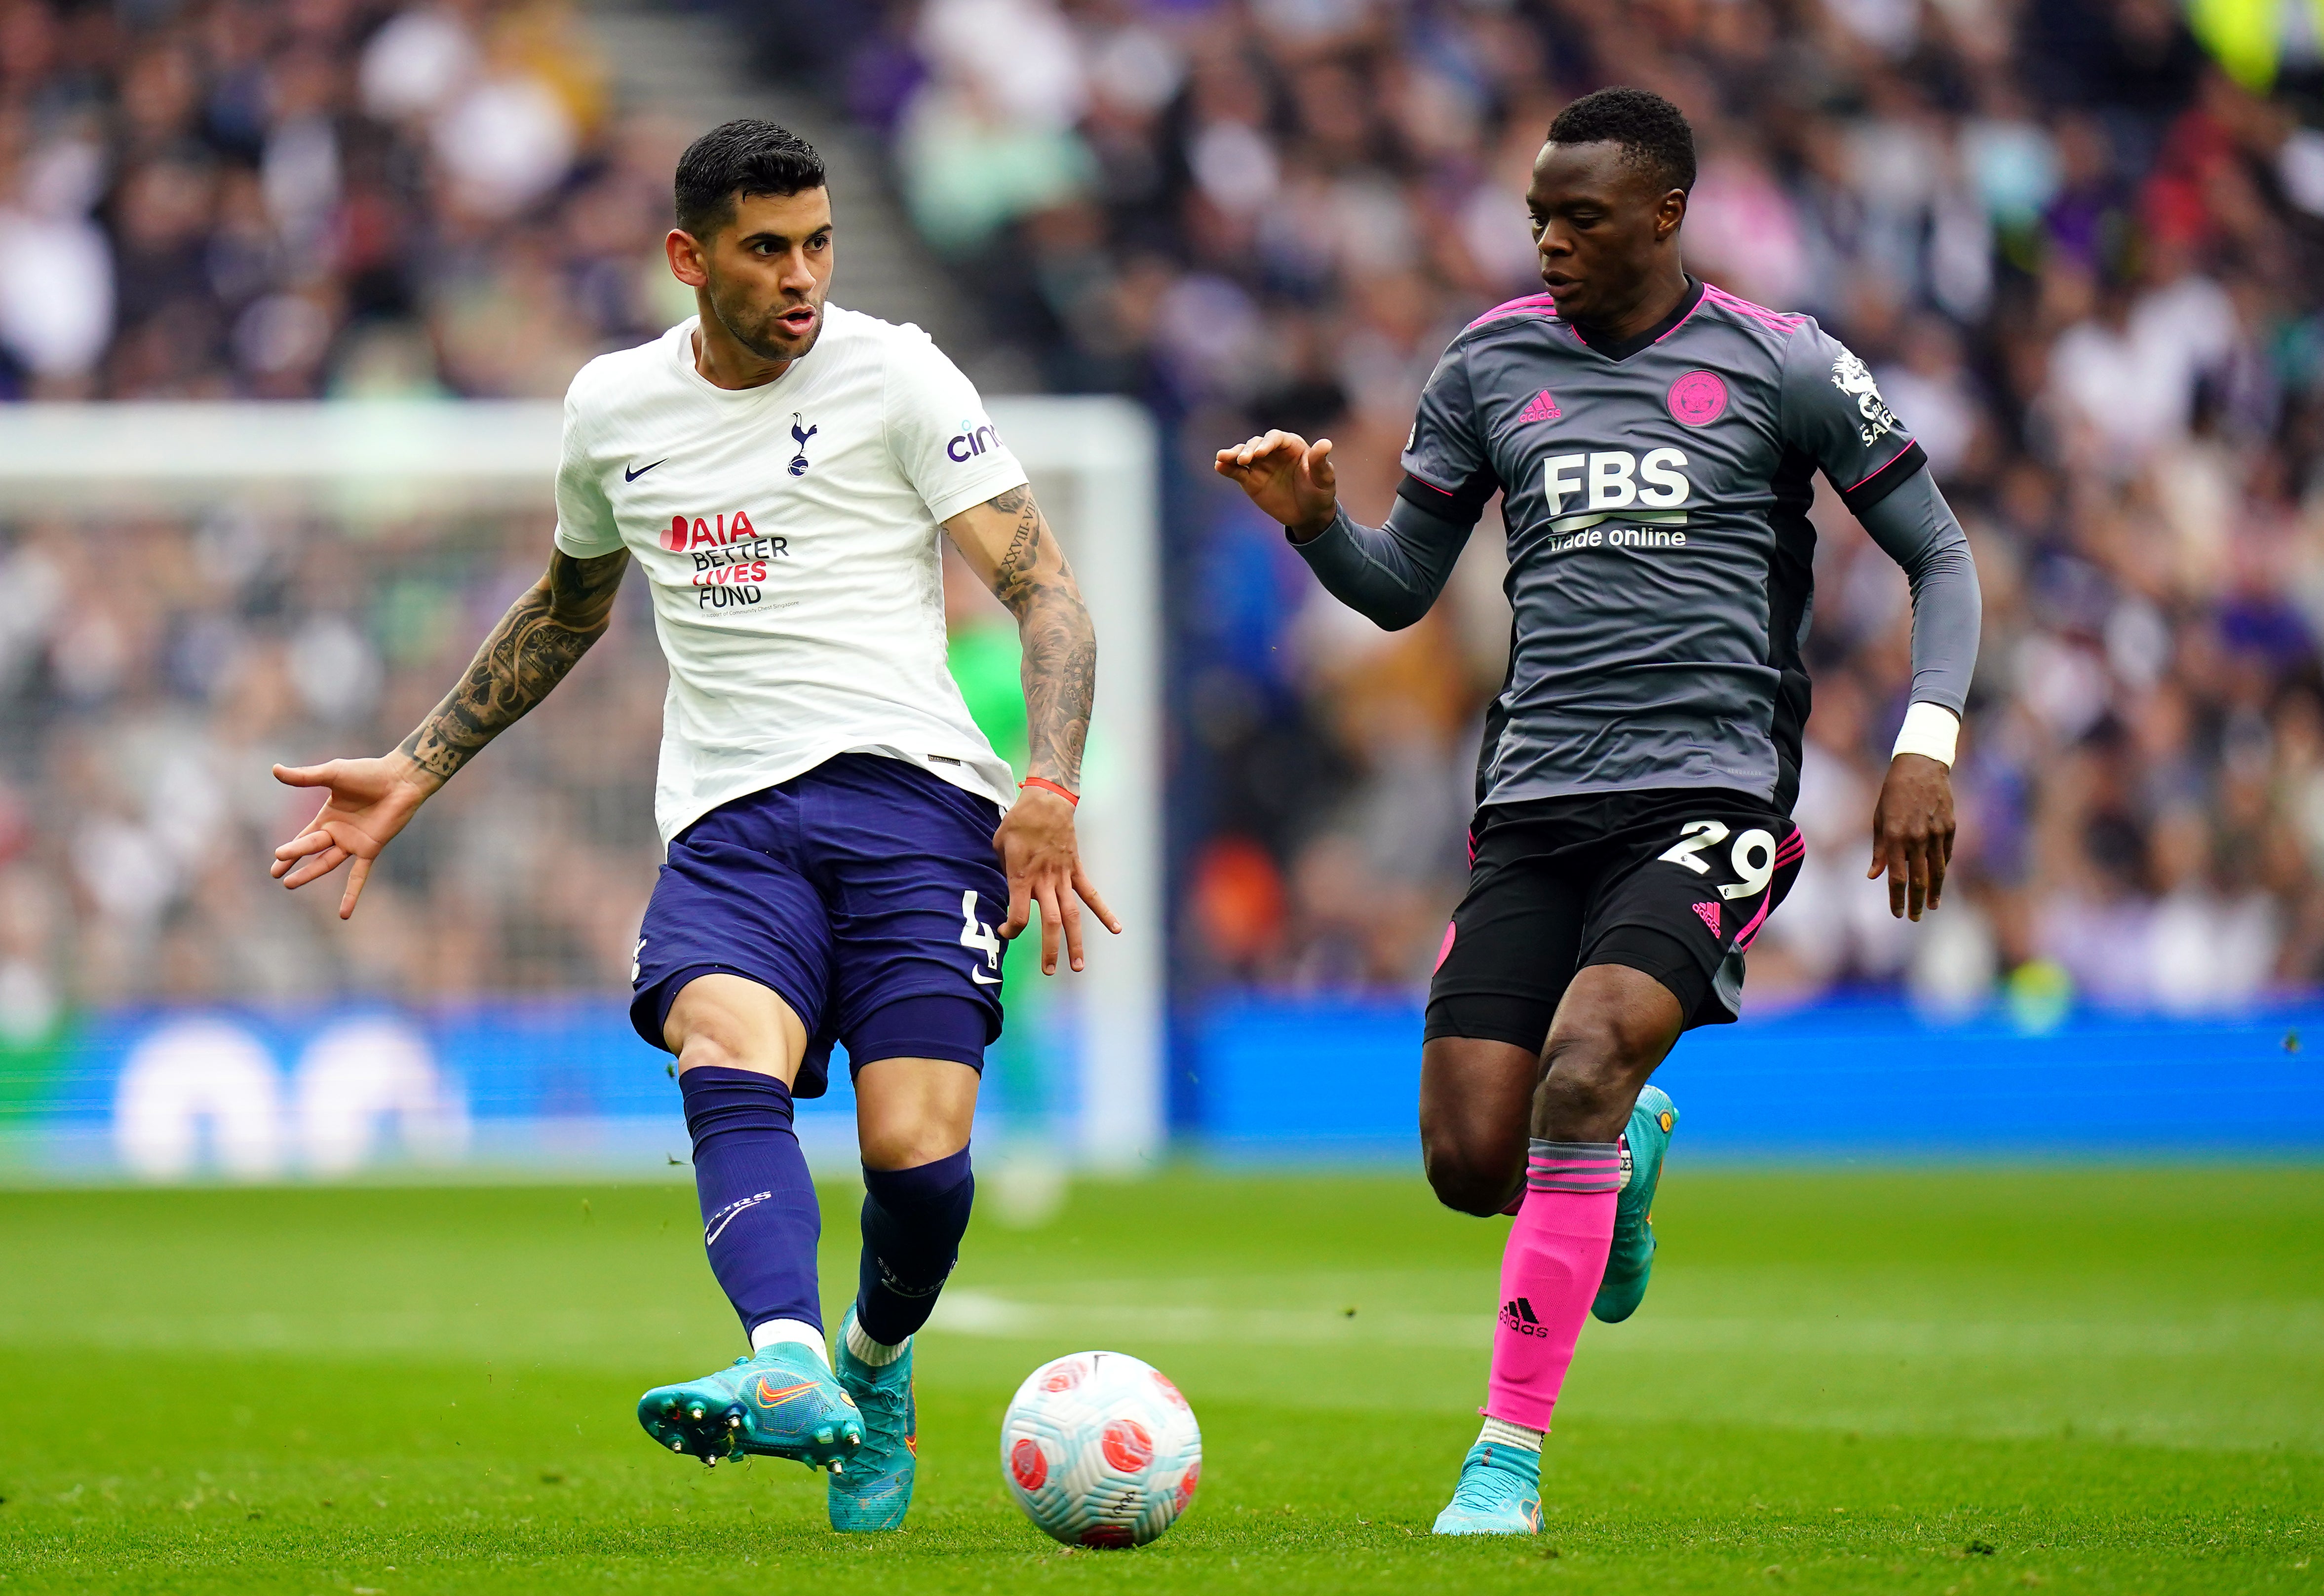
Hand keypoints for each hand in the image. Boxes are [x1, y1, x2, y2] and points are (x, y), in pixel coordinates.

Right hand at [270, 755, 436, 919]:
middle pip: (312, 849)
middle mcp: (340, 832)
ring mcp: (355, 843)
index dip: (289, 849)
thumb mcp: (332, 774)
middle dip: (293, 859)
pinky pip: (360, 875)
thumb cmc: (369, 773)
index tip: (275, 858)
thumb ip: (304, 777)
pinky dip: (351, 894)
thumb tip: (274, 769)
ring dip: (310, 873)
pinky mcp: (371, 849)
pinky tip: (344, 914)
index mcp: (329, 817)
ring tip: (289, 884)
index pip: (304, 836)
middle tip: (275, 873)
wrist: (400, 779)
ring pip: (328, 863)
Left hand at [992, 785, 1121, 973]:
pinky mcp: (1076, 870)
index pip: (1018, 915)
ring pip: (1072, 915)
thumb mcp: (1000, 845)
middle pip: (1050, 922)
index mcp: (1022, 878)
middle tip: (1048, 971)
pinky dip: (1104, 912)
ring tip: (1079, 966)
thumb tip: (1004, 887)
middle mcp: (1045, 882)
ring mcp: (1063, 877)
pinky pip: (1091, 894)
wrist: (1047, 800)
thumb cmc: (1018, 823)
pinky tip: (1116, 929)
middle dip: (1050, 949)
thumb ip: (1002, 870)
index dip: (1011, 929)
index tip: (1005, 932)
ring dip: (1076, 941)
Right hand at [1214, 429, 1338, 539]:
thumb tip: (1325, 443)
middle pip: (1256, 444)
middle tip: (1243, 460)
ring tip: (1222, 458)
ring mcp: (1259, 465)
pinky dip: (1227, 468)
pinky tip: (1218, 466)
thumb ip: (1320, 462)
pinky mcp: (1250, 480)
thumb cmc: (1319, 492)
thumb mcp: (1324, 479)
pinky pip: (1236, 472)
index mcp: (1291, 445)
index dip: (1267, 443)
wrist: (1309, 514)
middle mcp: (1272, 451)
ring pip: (1242, 454)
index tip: (1260, 453)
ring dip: (1232, 455)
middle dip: (1248, 450)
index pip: (1276, 439)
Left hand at [1868, 754, 1955, 920]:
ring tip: (1931, 906)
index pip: (1897, 878)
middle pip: (1919, 879)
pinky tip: (1938, 881)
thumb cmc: (1893, 794)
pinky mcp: (1950, 827)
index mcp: (1895, 837)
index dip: (1897, 898)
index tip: (1897, 914)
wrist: (1920, 767)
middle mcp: (1917, 838)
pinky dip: (1941, 869)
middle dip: (1916, 902)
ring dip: (1934, 891)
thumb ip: (1879, 850)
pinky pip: (1946, 855)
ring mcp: (1936, 833)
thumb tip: (1874, 876)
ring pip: (1937, 871)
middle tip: (1914, 918)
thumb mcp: (1879, 819)